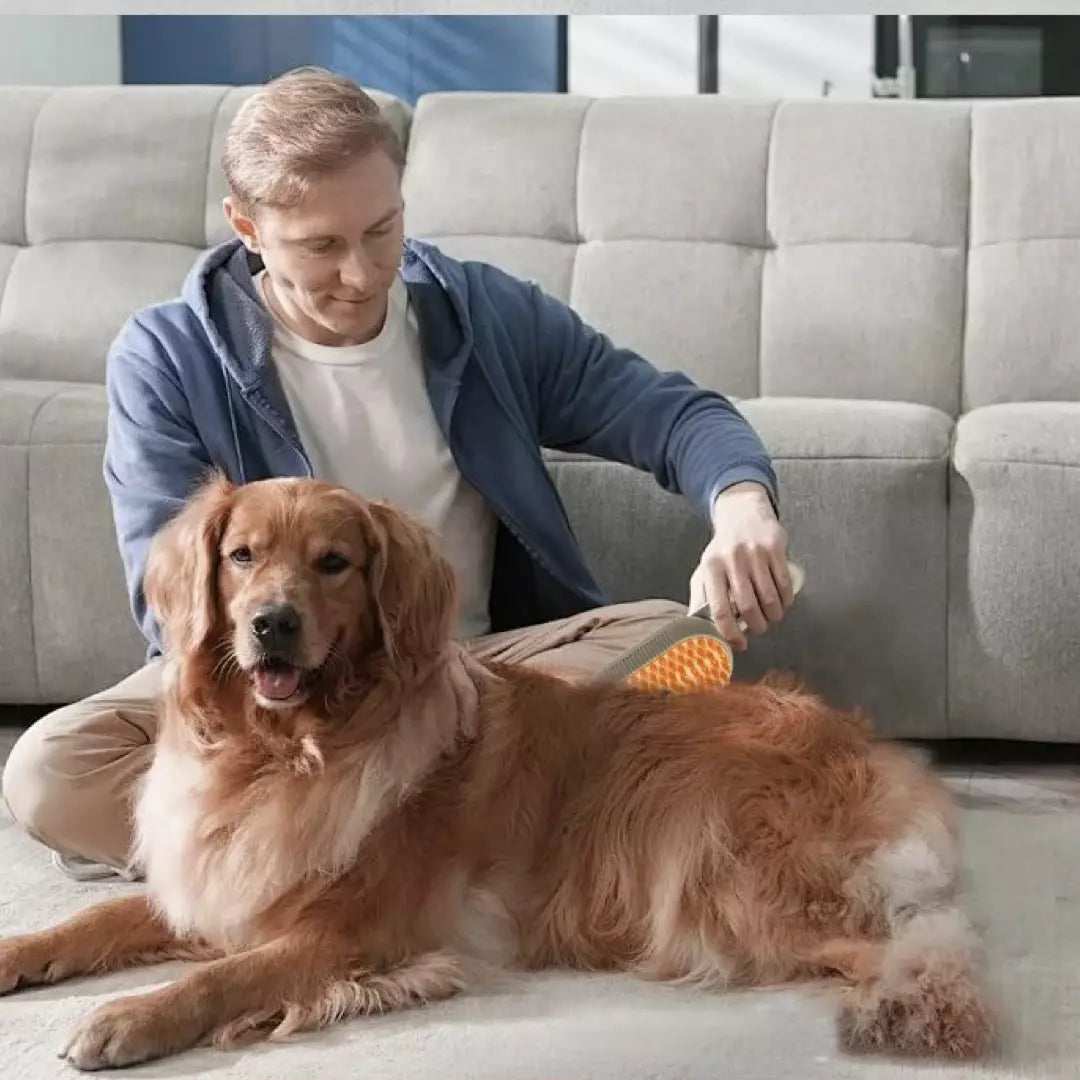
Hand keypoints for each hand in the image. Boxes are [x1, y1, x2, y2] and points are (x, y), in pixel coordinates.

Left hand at [689, 482, 793, 651]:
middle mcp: (731, 559)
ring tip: (772, 617)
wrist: (742, 514)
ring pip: (768, 597)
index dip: (730, 632)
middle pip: (747, 606)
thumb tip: (695, 629)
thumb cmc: (723, 550)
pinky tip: (783, 603)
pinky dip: (786, 600)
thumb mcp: (706, 570)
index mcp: (710, 568)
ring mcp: (754, 552)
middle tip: (759, 629)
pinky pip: (783, 583)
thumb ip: (701, 598)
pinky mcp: (774, 547)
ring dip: (773, 615)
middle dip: (756, 626)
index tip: (739, 644)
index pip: (718, 609)